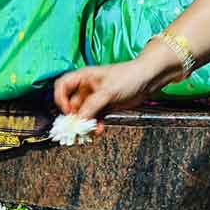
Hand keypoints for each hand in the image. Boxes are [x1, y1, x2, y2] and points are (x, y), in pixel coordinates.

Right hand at [53, 59, 171, 125]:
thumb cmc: (127, 77)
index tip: (67, 112)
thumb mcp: (107, 91)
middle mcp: (87, 88)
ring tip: (89, 132)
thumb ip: (92, 106)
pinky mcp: (105, 106)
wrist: (148, 80)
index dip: (61, 99)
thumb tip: (79, 120)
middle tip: (75, 129)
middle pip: (71, 103)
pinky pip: (95, 118)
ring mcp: (95, 98)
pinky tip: (99, 130)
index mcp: (83, 77)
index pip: (62, 86)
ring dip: (85, 123)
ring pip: (83, 113)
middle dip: (73, 117)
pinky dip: (95, 125)